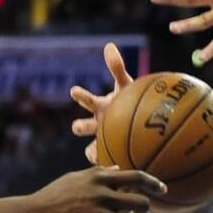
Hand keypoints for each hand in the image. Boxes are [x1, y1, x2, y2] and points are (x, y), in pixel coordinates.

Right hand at [18, 167, 164, 212]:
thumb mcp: (74, 179)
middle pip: (142, 203)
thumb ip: (98, 174)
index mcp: (98, 179)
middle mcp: (101, 194)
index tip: (163, 190)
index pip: (136, 176)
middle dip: (142, 212)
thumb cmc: (53, 197)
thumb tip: (119, 169)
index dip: (153, 183)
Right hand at [69, 42, 134, 164]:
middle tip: (78, 126)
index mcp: (100, 106)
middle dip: (79, 126)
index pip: (86, 100)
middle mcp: (97, 124)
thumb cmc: (130, 101)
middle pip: (81, 127)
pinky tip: (116, 167)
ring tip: (96, 154)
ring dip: (92, 150)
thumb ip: (117, 67)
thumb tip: (109, 45)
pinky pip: (105, 162)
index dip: (81, 96)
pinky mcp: (110, 153)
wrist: (137, 122)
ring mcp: (103, 140)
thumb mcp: (126, 85)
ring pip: (90, 148)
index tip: (75, 90)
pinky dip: (107, 164)